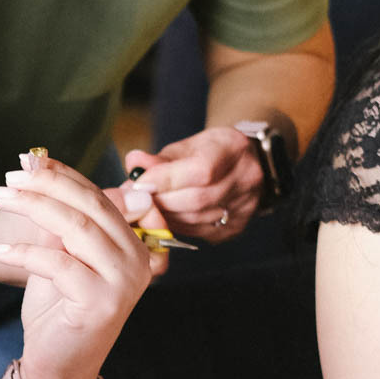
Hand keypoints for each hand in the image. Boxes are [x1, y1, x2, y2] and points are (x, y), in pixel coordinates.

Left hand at [0, 157, 150, 378]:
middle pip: (89, 206)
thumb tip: (34, 171)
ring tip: (1, 198)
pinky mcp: (103, 303)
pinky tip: (0, 251)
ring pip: (78, 228)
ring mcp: (124, 281)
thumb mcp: (57, 258)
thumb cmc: (55, 312)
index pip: (97, 196)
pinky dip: (26, 253)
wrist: (57, 368)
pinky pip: (60, 264)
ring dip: (34, 208)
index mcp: (130, 243)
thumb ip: (56, 223)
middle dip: (45, 186)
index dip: (62, 175)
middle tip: (8, 178)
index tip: (27, 161)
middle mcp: (137, 259)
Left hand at [119, 128, 263, 240]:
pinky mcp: (236, 228)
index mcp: (234, 148)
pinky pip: (198, 232)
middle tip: (137, 198)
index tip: (139, 182)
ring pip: (195, 219)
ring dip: (165, 215)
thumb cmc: (210, 152)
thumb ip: (159, 158)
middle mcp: (246, 178)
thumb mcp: (186, 146)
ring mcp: (245, 206)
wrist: (245, 165)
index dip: (166, 179)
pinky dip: (177, 225)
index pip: (201, 171)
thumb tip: (133, 163)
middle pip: (196, 199)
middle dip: (161, 199)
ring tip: (149, 206)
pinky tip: (168, 216)